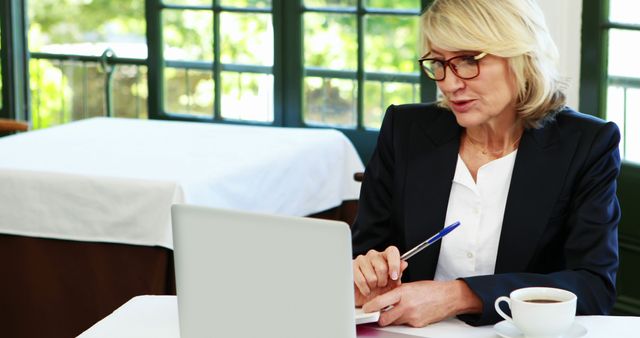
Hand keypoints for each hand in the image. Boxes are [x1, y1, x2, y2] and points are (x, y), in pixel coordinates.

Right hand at [353, 246, 407, 305]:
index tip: (394, 277)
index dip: (394, 264)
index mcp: (385, 257)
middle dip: (383, 281)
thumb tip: (404, 264)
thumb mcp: (392, 284)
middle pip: (382, 267)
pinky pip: (361, 280)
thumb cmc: (378, 289)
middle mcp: (373, 255)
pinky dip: (365, 289)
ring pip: (372, 276)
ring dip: (373, 286)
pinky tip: (366, 289)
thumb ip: (398, 274)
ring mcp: (362, 260)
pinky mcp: (352, 267)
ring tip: (372, 286)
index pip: (392, 251)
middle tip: (381, 285)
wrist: (364, 298)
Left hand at [362, 280, 482, 326]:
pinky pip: (406, 324)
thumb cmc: (431, 289)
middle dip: (380, 318)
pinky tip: (411, 313)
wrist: (448, 297)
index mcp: (403, 293)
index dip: (371, 308)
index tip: (367, 309)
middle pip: (385, 319)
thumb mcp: (410, 285)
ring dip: (393, 318)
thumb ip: (396, 292)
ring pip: (394, 322)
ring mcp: (412, 317)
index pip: (381, 303)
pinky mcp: (418, 324)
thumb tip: (383, 298)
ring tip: (399, 310)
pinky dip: (405, 320)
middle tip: (379, 314)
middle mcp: (407, 306)